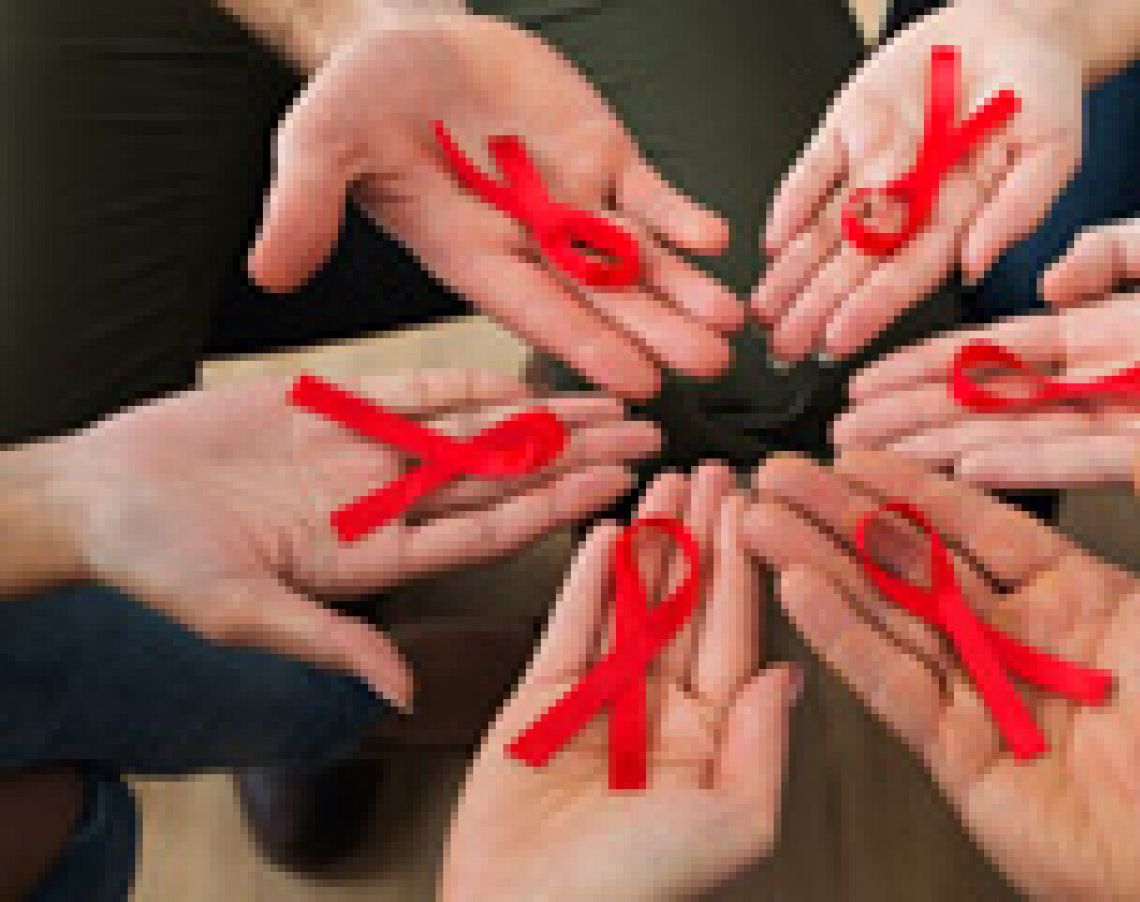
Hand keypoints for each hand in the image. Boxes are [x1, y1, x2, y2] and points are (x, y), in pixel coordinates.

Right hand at [42, 370, 658, 707]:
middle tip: (651, 439)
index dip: (554, 510)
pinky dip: (476, 380)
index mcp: (378, 557)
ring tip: (617, 401)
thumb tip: (400, 697)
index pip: (489, 531)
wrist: (102, 493)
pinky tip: (534, 374)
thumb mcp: (242, 612)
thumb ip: (330, 642)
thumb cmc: (159, 564)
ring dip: (548, 415)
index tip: (617, 493)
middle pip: (505, 478)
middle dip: (578, 458)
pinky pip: (422, 389)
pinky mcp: (339, 404)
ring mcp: (369, 453)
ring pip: (479, 429)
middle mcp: (389, 504)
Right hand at [249, 11, 741, 398]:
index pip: (533, 310)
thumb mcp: (321, 141)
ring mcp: (574, 204)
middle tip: (709, 366)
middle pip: (601, 298)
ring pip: (638, 259)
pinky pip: (650, 195)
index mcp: (468, 255)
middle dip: (655, 330)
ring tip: (731, 320)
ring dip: (684, 289)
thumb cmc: (358, 101)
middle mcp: (529, 243)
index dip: (583, 342)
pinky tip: (716, 239)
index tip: (634, 381)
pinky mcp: (604, 159)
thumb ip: (305, 205)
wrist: (409, 42)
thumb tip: (267, 273)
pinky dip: (680, 216)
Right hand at [443, 465, 797, 901]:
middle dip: (702, 537)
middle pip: (688, 606)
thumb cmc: (636, 891)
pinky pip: (570, 629)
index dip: (746, 567)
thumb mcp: (734, 823)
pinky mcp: (540, 703)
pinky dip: (586, 582)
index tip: (756, 508)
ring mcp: (602, 705)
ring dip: (650, 544)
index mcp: (716, 740)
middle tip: (714, 472)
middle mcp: (664, 715)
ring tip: (664, 485)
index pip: (738, 634)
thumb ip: (766, 743)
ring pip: (633, 604)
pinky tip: (607, 535)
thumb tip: (792, 673)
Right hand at [741, 448, 1139, 896]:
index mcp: (1081, 596)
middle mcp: (1021, 640)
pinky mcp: (961, 755)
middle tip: (781, 475)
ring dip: (822, 564)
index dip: (916, 484)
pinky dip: (843, 636)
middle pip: (913, 561)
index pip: (978, 523)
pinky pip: (892, 684)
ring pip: (886, 614)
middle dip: (843, 516)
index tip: (859, 448)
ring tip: (761, 519)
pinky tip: (798, 588)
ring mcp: (986, 697)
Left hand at [752, 0, 1084, 361]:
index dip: (872, 307)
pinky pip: (813, 169)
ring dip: (792, 271)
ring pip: (825, 229)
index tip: (840, 338)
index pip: (907, 274)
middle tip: (784, 345)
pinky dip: (790, 201)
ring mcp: (876, 166)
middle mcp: (910, 201)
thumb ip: (1017, 210)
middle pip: (855, 264)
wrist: (1016, 25)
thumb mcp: (1051, 151)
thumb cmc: (1042, 93)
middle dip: (817, 306)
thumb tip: (978, 263)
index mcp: (959, 218)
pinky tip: (772, 238)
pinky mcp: (850, 126)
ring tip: (763, 311)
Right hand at [835, 202, 1139, 484]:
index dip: (924, 363)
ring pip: (1017, 439)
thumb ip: (1112, 249)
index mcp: (1103, 330)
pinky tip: (964, 471)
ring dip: (943, 450)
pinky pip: (1081, 463)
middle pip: (985, 405)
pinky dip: (1022, 468)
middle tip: (840, 435)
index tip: (864, 374)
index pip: (992, 349)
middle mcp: (1103, 385)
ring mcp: (1131, 425)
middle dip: (910, 419)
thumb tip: (1047, 275)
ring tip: (875, 462)